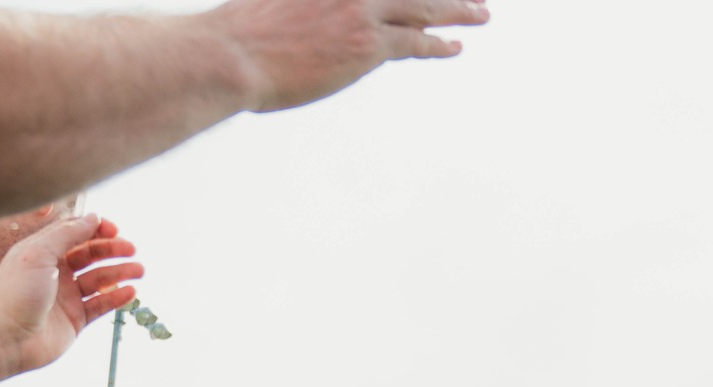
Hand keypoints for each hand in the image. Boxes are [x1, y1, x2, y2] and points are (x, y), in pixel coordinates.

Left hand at [0, 216, 143, 374]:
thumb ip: (68, 233)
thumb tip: (94, 218)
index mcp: (43, 252)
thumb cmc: (16, 292)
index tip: (114, 230)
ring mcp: (66, 297)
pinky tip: (130, 291)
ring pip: (100, 280)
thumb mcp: (39, 252)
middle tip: (132, 250)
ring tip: (139, 271)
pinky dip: (117, 297)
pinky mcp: (75, 320)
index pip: (75, 234)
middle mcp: (55, 273)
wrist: (6, 337)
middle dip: (112, 250)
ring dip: (120, 273)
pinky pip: (101, 305)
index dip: (96, 229)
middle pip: (90, 255)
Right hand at [213, 0, 489, 113]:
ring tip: (481, 13)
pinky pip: (413, 42)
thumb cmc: (239, 32)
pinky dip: (437, 44)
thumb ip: (303, 2)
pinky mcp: (365, 45)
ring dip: (457, 9)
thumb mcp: (273, 1)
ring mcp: (360, 9)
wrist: (231, 55)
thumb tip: (317, 19)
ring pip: (423, 4)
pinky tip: (454, 45)